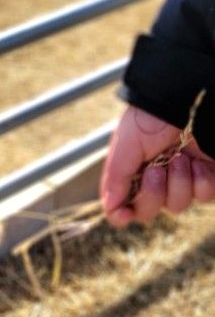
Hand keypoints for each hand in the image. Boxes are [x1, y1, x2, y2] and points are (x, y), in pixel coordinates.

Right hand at [100, 106, 214, 226]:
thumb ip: (116, 180)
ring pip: (177, 206)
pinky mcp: (206, 176)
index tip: (125, 214)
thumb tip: (110, 207)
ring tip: (180, 157)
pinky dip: (200, 182)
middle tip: (156, 169)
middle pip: (148, 212)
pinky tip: (197, 163)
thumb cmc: (148, 120)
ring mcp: (180, 180)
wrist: (183, 101)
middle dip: (152, 193)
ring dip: (178, 183)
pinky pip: (204, 197)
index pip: (122, 208)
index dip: (122, 215)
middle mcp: (153, 181)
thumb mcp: (124, 148)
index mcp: (130, 175)